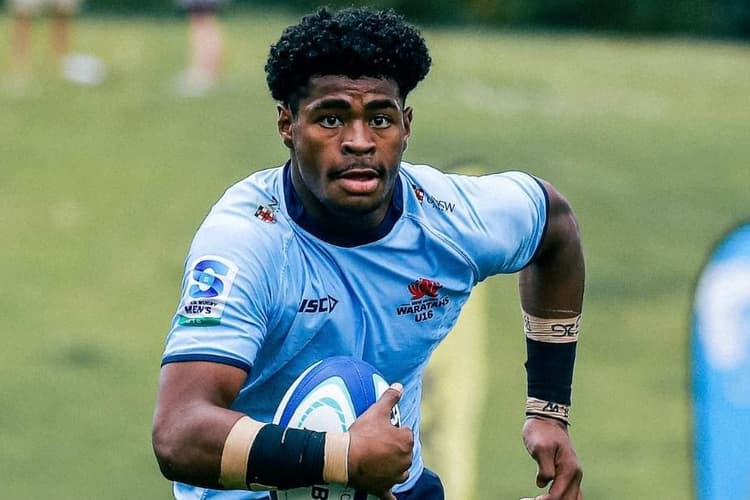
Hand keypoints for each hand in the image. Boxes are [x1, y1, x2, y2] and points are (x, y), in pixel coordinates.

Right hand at [347, 383, 412, 499]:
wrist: (345, 457)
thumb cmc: (362, 434)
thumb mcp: (376, 411)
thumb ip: (390, 398)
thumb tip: (399, 386)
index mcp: (406, 441)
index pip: (405, 433)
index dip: (393, 431)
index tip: (381, 431)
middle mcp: (405, 460)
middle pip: (403, 452)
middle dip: (393, 449)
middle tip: (376, 444)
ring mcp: (395, 476)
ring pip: (399, 470)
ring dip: (392, 467)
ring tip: (376, 461)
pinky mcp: (384, 488)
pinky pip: (390, 495)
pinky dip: (389, 493)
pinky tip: (390, 496)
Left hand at [522, 416, 582, 499]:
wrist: (547, 418)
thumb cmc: (541, 431)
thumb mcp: (540, 448)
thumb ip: (545, 468)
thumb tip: (542, 485)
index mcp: (569, 470)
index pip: (557, 496)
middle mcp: (575, 475)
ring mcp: (574, 474)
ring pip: (572, 499)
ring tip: (537, 499)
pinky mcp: (568, 473)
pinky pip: (570, 493)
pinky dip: (560, 498)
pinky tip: (543, 497)